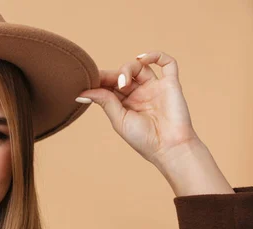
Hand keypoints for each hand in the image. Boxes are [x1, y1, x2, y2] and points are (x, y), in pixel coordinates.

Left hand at [76, 50, 200, 165]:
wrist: (169, 148)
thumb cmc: (143, 139)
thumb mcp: (119, 119)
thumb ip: (105, 101)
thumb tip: (82, 92)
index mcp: (124, 103)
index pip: (110, 84)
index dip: (100, 79)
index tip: (88, 79)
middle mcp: (139, 93)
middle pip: (123, 73)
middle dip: (114, 75)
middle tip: (112, 84)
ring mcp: (155, 87)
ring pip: (140, 66)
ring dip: (128, 68)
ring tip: (123, 82)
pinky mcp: (171, 84)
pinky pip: (167, 63)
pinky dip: (155, 55)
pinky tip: (142, 59)